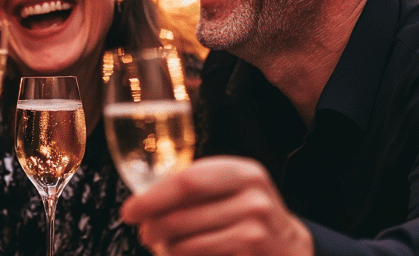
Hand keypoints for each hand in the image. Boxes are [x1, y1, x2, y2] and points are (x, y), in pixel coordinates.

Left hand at [119, 156, 311, 255]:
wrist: (288, 248)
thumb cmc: (249, 219)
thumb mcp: (231, 193)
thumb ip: (196, 189)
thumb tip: (144, 200)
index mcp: (241, 171)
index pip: (186, 179)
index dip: (152, 197)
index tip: (130, 210)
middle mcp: (252, 193)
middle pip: (183, 211)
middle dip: (154, 225)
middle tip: (144, 234)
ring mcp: (255, 223)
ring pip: (188, 241)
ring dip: (168, 248)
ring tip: (167, 247)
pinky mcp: (253, 248)